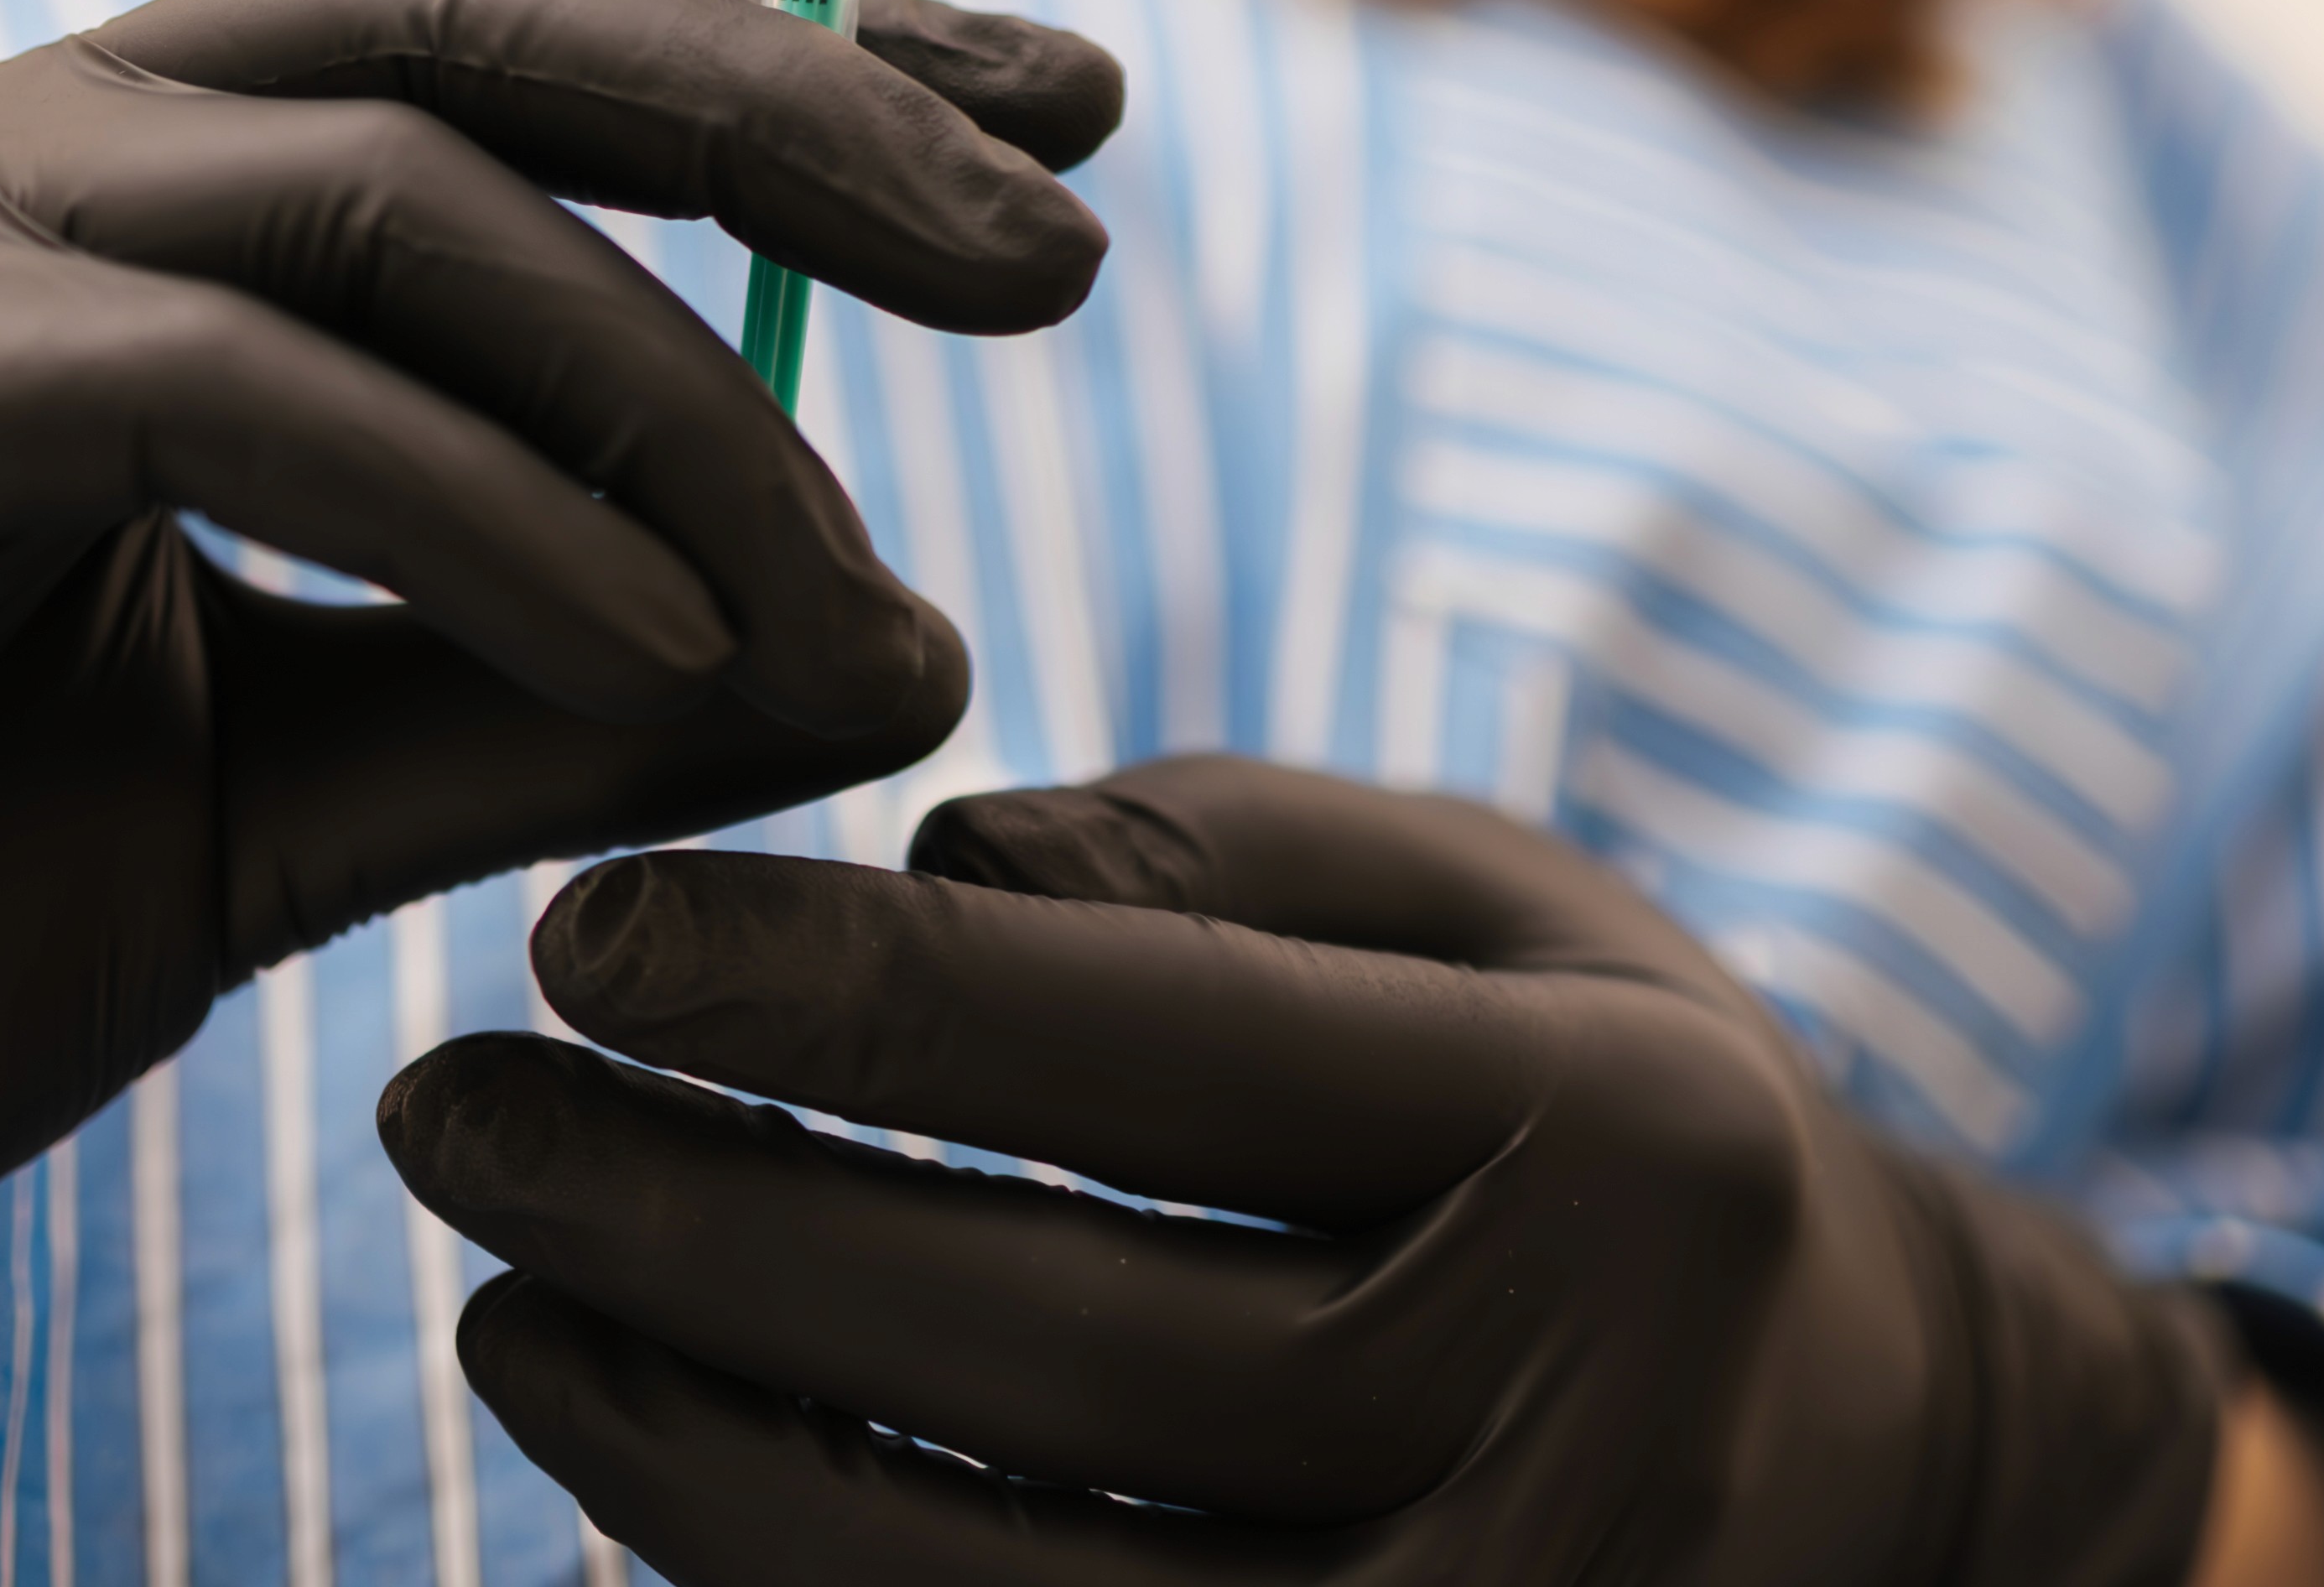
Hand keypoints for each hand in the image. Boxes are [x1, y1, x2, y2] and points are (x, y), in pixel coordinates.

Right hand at [0, 0, 1120, 1586]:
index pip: (488, 62)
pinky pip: (203, 376)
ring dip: (658, 387)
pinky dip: (468, 501)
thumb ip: (563, 708)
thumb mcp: (284, 816)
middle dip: (793, 112)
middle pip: (457, 32)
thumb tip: (914, 642)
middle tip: (1066, 245)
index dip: (781, 60)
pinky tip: (662, 656)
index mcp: (87, 212)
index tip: (1059, 119)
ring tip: (840, 593)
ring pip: (364, 187)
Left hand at [380, 754, 2241, 1586]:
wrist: (1872, 1452)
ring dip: (699, 1453)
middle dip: (703, 1223)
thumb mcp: (1490, 907)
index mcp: (1611, 1143)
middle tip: (451, 1113)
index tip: (587, 924)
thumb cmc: (1610, 1114)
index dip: (833, 984)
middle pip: (1045, 1341)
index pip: (1146, 1048)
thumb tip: (916, 859)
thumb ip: (1215, 848)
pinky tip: (651, 1475)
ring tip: (507, 1307)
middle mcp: (1569, 1432)